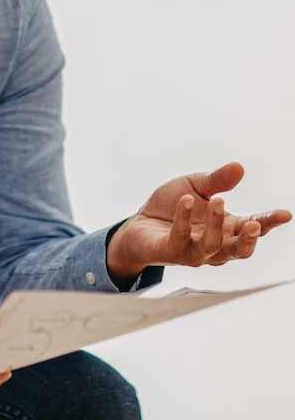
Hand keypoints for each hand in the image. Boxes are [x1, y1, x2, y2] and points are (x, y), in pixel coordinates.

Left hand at [107, 161, 291, 278]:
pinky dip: (184, 219)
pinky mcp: (171, 251)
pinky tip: (186, 201)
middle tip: (255, 224)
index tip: (283, 214)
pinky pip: (181, 238)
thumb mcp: (195, 186)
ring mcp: (193, 251)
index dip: (269, 222)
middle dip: (249, 239)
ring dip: (216, 225)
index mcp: (226, 228)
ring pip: (212, 247)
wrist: (138, 222)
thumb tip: (238, 167)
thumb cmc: (170, 207)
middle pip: (239, 250)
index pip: (252, 228)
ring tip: (217, 201)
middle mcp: (214, 244)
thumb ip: (217, 180)